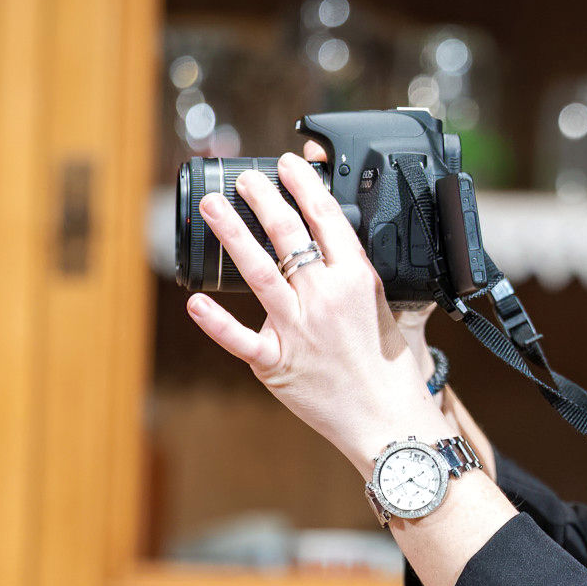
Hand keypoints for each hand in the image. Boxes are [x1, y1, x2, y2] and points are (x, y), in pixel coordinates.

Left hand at [183, 150, 448, 471]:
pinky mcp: (277, 364)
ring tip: (213, 206)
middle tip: (245, 178)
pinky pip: (240, 339)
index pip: (328, 219)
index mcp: (357, 281)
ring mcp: (299, 330)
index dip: (305, 185)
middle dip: (264, 198)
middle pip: (290, 235)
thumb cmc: (392, 371)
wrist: (389, 421)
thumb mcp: (391, 310)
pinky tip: (194, 301)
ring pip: (259, 271)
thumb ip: (365, 277)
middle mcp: (326, 298)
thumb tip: (349, 247)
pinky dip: (216, 322)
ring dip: (233, 233)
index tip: (289, 164)